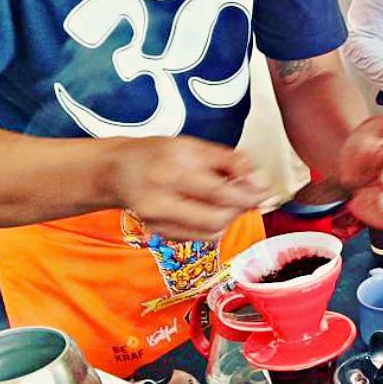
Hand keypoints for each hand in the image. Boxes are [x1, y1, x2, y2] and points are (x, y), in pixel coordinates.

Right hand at [109, 136, 270, 240]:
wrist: (118, 171)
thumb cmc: (159, 153)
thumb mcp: (195, 146)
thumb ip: (230, 162)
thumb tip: (260, 182)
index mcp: (171, 170)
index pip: (218, 192)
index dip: (247, 195)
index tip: (264, 192)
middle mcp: (161, 199)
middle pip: (215, 219)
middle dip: (238, 210)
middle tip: (245, 196)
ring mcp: (157, 221)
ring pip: (210, 233)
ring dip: (227, 218)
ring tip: (225, 200)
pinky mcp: (159, 233)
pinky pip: (198, 237)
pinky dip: (211, 225)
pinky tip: (207, 208)